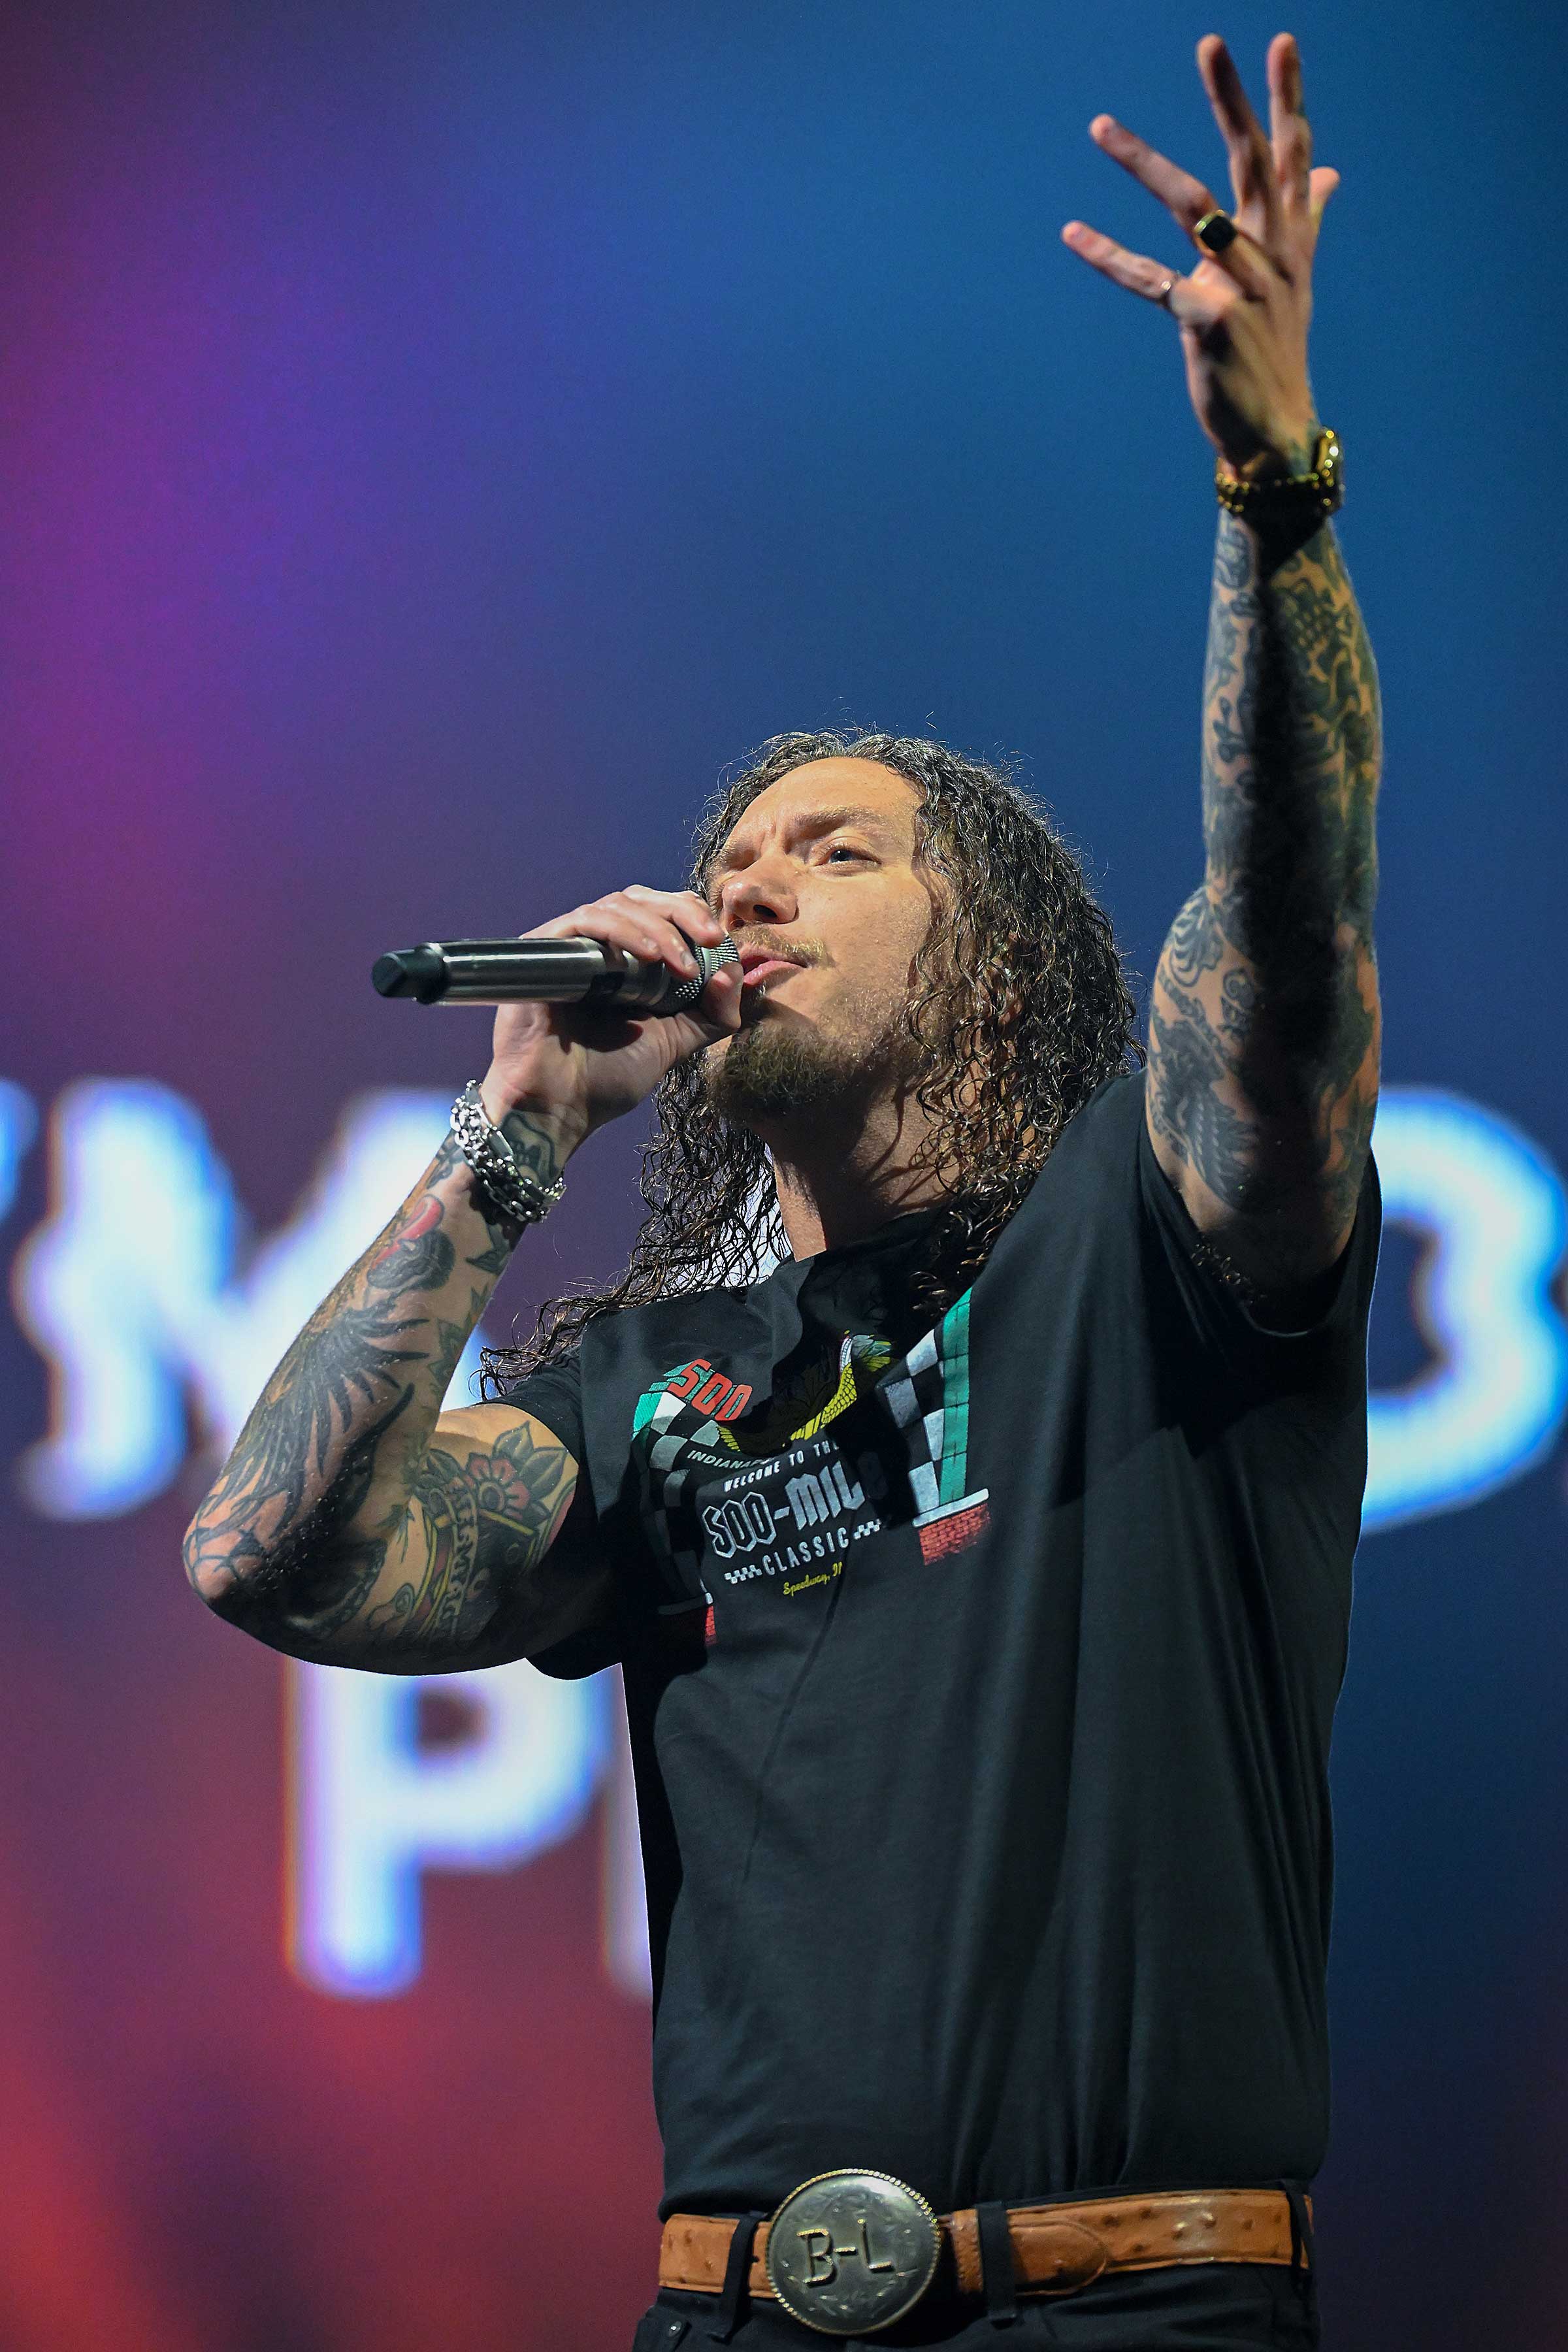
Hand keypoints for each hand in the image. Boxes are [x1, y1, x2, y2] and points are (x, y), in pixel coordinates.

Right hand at [479, 885, 741, 1152]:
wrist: (555, 1107)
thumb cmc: (604, 1079)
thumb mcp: (674, 1043)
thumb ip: (710, 1013)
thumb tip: (733, 970)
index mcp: (625, 962)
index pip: (661, 912)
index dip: (694, 916)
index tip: (720, 942)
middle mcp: (597, 947)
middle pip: (642, 898)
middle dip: (683, 913)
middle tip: (710, 939)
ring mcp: (570, 947)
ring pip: (618, 905)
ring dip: (659, 928)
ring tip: (681, 965)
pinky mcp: (544, 950)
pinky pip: (586, 921)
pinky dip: (623, 931)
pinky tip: (648, 957)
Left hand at [1062, 32, 1338, 473]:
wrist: (1274, 428)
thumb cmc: (1277, 348)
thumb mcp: (1298, 278)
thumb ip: (1308, 217)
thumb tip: (1329, 172)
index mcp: (1289, 237)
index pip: (1291, 153)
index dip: (1287, 97)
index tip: (1281, 40)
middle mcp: (1270, 252)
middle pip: (1249, 161)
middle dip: (1230, 99)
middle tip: (1209, 41)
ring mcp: (1241, 286)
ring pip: (1190, 208)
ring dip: (1142, 161)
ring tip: (1100, 124)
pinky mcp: (1207, 321)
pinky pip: (1149, 280)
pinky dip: (1107, 256)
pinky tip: (1073, 232)